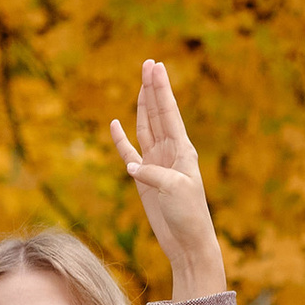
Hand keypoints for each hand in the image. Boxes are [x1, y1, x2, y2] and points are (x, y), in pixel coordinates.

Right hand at [109, 58, 227, 297]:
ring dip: (142, 106)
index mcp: (182, 150)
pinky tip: (115, 124)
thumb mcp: (175, 191)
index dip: (160, 89)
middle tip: (148, 63)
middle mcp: (170, 152)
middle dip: (152, 88)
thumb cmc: (189, 216)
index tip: (155, 66)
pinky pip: (130, 153)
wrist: (187, 242)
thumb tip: (131, 166)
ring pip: (146, 128)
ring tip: (141, 84)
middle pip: (157, 113)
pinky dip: (122, 139)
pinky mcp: (144, 179)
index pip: (169, 112)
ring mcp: (156, 164)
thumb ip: (153, 175)